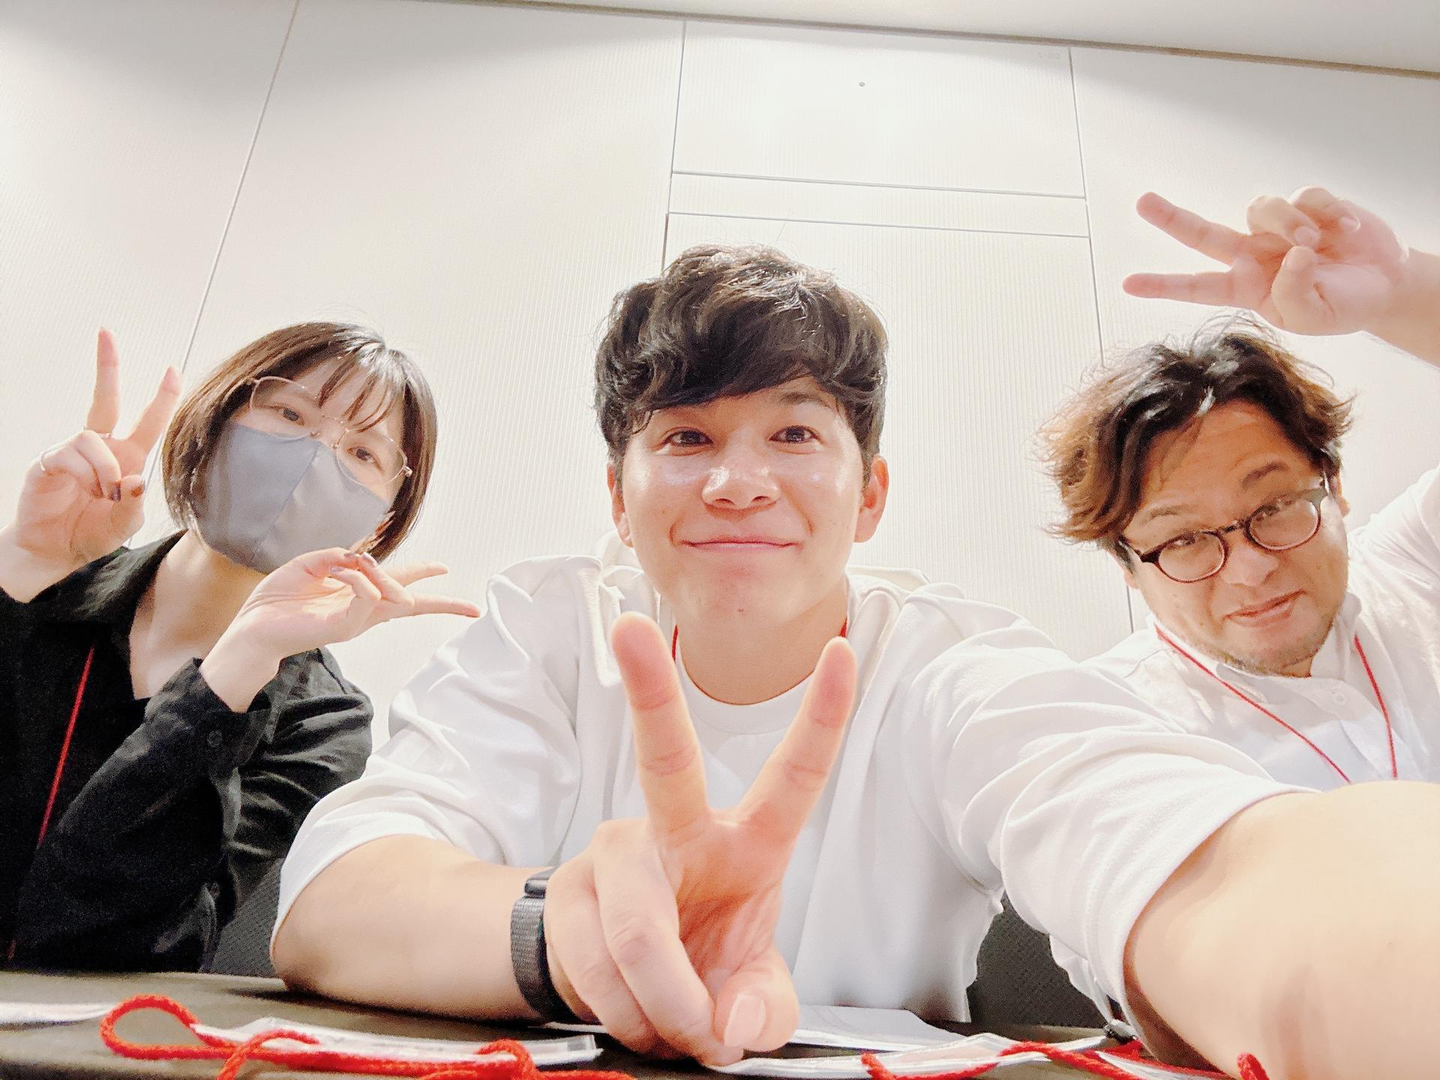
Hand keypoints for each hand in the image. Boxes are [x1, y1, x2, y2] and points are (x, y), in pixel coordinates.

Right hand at [1, 330, 180, 592]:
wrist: (55, 550)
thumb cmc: (92, 532)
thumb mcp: (125, 523)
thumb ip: (134, 504)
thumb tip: (137, 478)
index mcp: (127, 457)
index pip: (148, 421)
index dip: (162, 397)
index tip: (173, 370)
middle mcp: (101, 447)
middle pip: (106, 399)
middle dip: (107, 366)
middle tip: (106, 333)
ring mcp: (73, 451)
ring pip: (95, 439)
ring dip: (105, 470)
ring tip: (103, 494)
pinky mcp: (49, 460)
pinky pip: (72, 454)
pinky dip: (86, 473)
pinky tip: (86, 491)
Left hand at [201, 549, 480, 709]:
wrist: (251, 628)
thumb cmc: (276, 600)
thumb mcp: (310, 565)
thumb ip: (339, 557)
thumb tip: (362, 558)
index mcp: (355, 595)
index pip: (398, 585)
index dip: (422, 574)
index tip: (446, 568)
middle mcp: (362, 610)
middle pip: (413, 603)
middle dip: (445, 605)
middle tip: (473, 608)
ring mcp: (355, 621)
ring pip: (394, 598)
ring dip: (383, 575)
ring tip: (359, 562)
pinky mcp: (343, 627)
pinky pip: (366, 598)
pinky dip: (360, 578)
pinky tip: (342, 569)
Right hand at [543, 613, 856, 1063]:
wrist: (622, 994)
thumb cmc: (706, 968)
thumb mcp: (754, 997)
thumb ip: (765, 1012)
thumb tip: (732, 1023)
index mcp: (745, 842)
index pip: (793, 774)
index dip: (822, 714)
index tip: (842, 652)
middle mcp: (674, 830)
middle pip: (664, 761)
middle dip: (650, 692)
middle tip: (630, 629)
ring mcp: (614, 856)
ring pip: (639, 933)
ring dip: (667, 1008)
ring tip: (681, 1027)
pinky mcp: (567, 894)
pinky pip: (598, 967)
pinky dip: (629, 1017)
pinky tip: (640, 1016)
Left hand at [1123, 187, 1411, 337]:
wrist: (1383, 286)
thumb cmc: (1340, 307)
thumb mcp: (1313, 319)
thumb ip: (1293, 294)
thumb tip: (1289, 254)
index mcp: (1244, 287)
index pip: (1196, 286)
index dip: (1163, 285)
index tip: (1127, 284)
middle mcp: (1252, 254)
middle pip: (1202, 233)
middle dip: (1171, 217)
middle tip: (1141, 202)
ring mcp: (1276, 228)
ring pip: (1262, 209)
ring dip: (1290, 225)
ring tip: (1316, 245)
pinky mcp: (1307, 204)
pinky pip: (1306, 196)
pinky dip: (1328, 214)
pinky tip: (1346, 231)